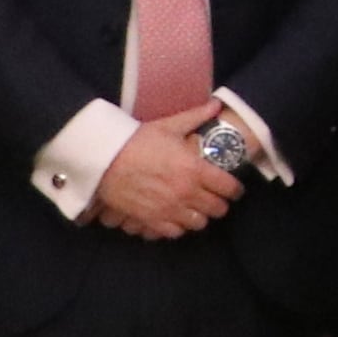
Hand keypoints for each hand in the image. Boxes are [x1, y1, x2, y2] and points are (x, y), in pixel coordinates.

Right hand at [91, 104, 239, 238]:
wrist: (103, 158)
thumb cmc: (136, 140)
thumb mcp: (168, 126)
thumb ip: (195, 117)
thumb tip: (216, 104)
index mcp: (195, 169)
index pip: (229, 188)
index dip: (234, 189)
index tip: (233, 188)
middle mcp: (186, 192)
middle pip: (217, 209)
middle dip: (219, 203)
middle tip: (214, 197)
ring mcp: (169, 209)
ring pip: (199, 223)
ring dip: (199, 216)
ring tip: (195, 207)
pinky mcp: (151, 220)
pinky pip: (175, 232)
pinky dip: (178, 226)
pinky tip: (175, 216)